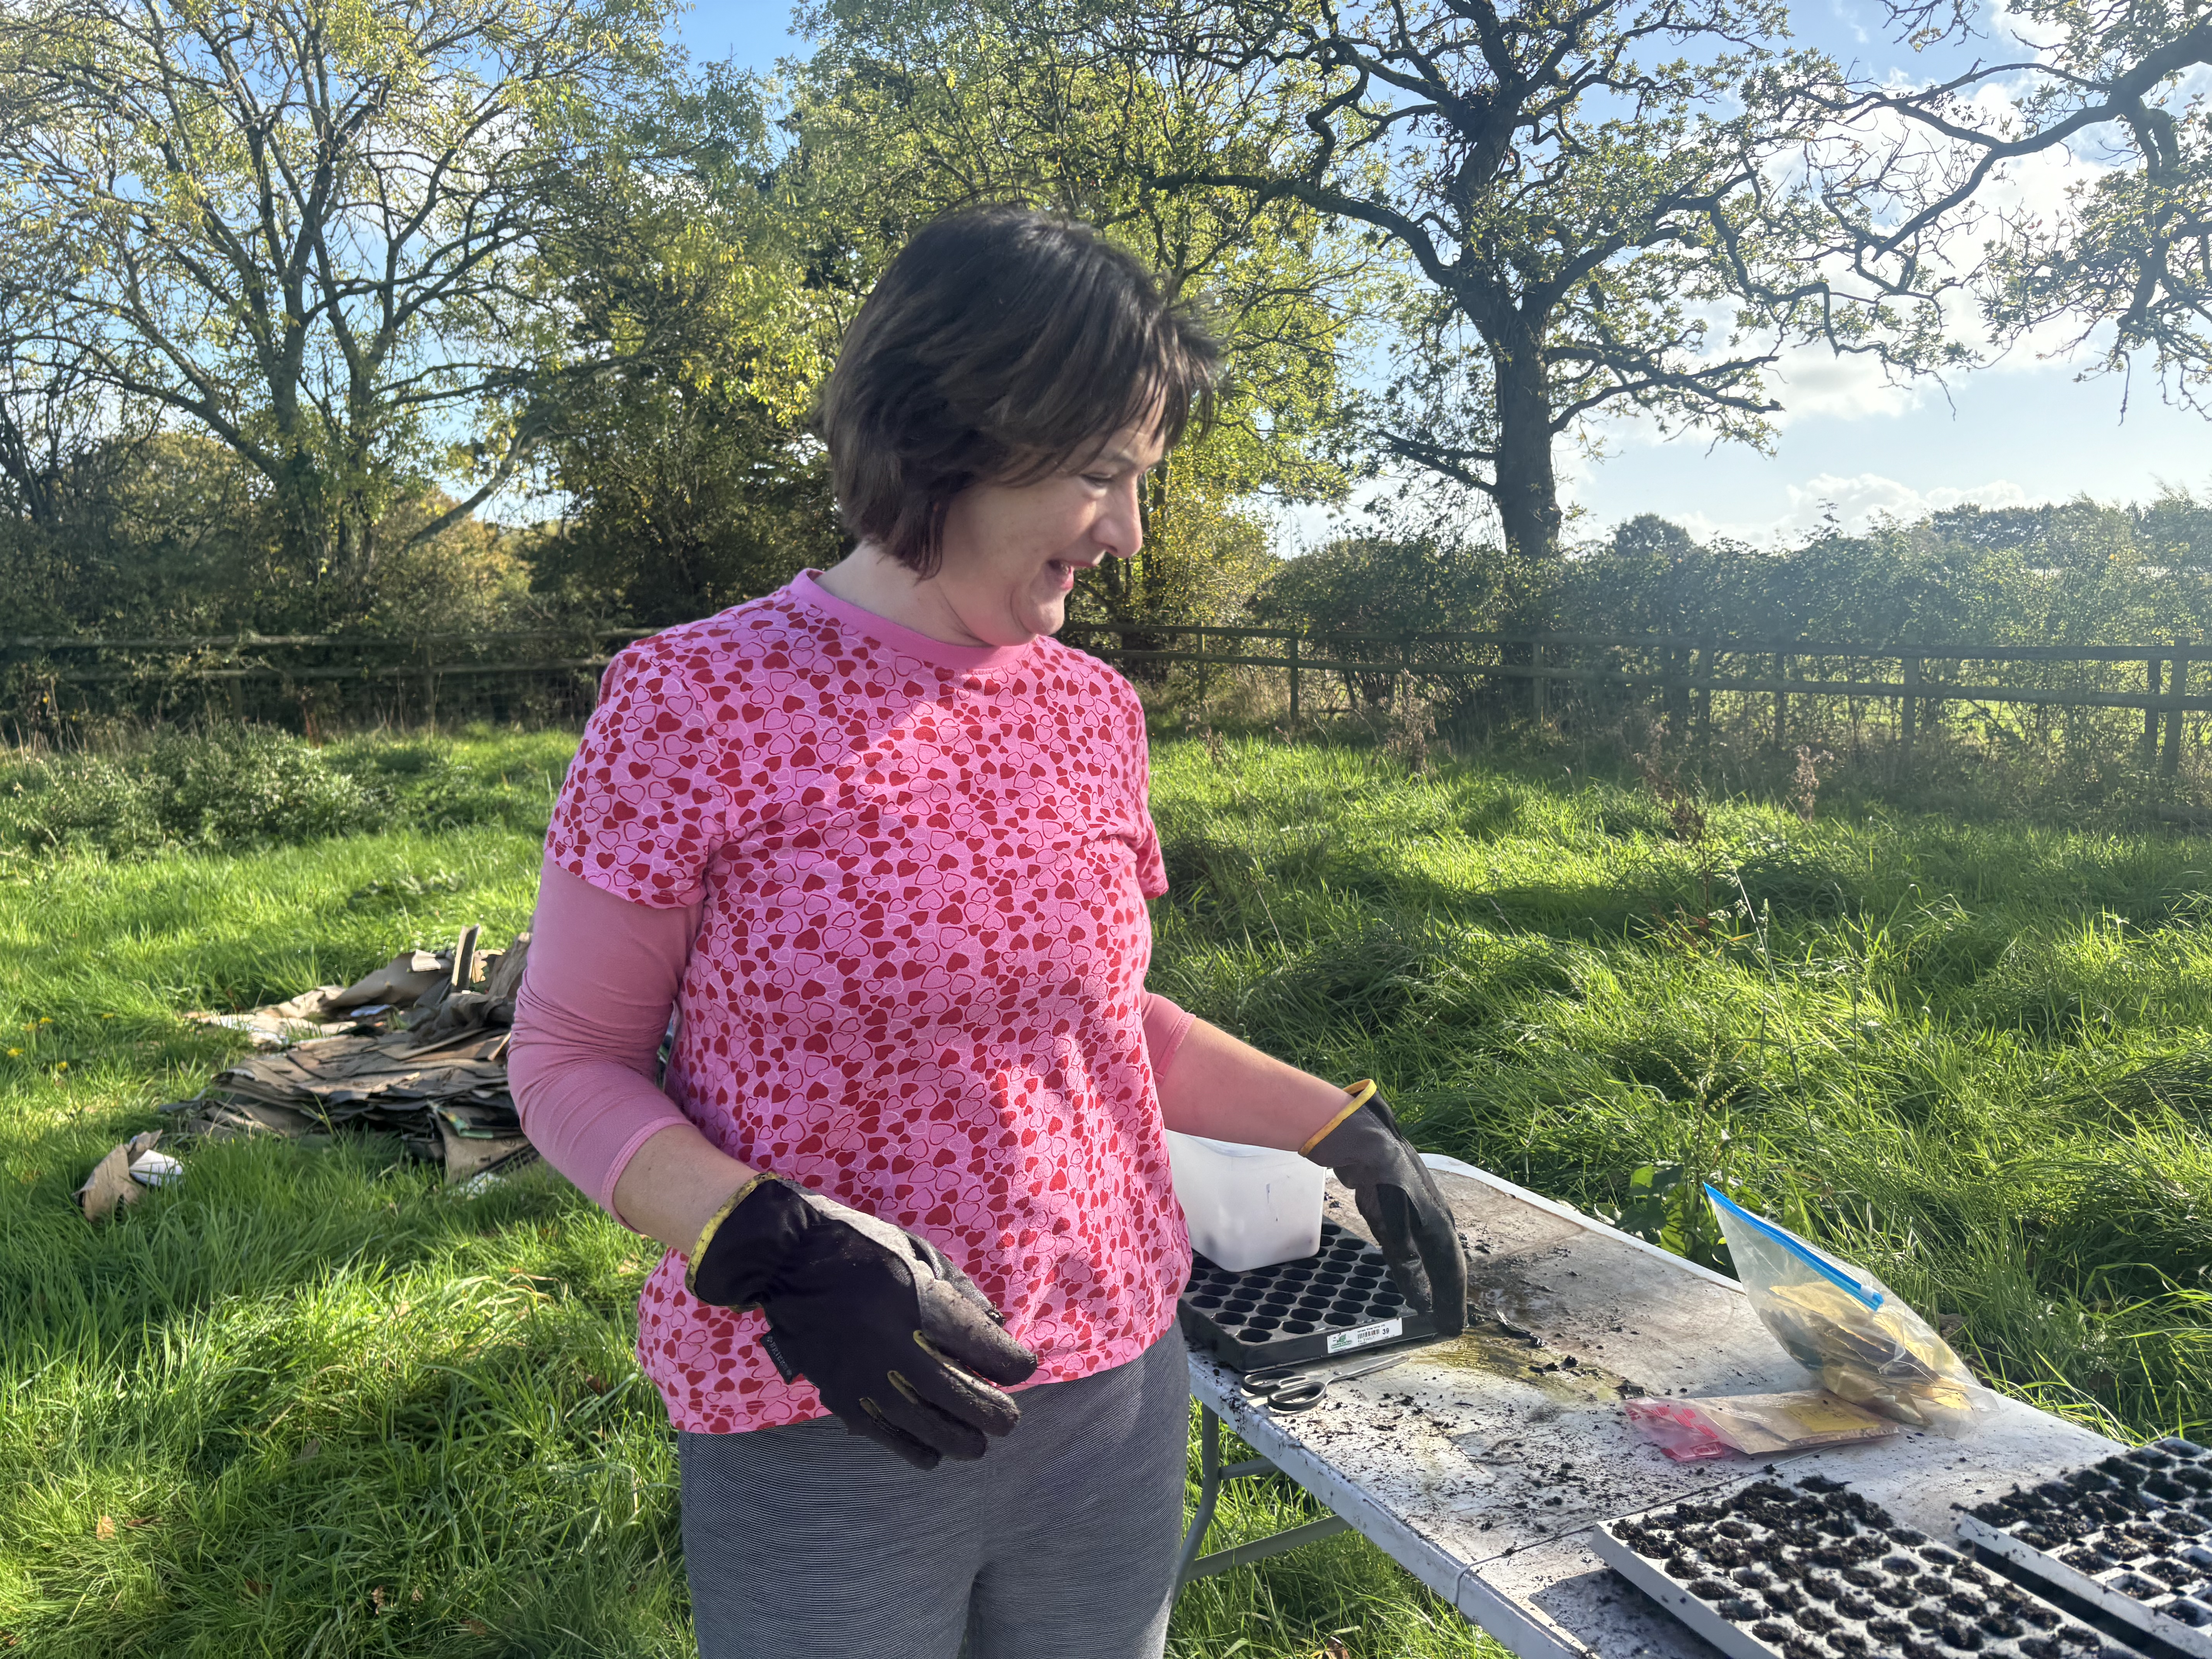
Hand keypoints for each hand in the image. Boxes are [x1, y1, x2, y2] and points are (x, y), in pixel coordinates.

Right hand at [686, 1175, 1039, 1468]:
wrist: (790, 1260)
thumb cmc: (864, 1249)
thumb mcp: (921, 1254)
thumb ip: (961, 1293)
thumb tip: (996, 1332)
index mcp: (923, 1303)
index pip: (988, 1350)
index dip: (1015, 1365)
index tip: (1020, 1368)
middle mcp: (899, 1346)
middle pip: (966, 1400)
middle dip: (997, 1414)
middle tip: (1008, 1417)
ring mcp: (868, 1378)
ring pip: (931, 1430)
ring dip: (963, 1440)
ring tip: (977, 1441)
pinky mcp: (843, 1397)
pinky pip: (890, 1439)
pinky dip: (918, 1449)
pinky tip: (933, 1449)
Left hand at [1302, 1083, 1467, 1335]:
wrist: (1366, 1141)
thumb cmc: (1381, 1181)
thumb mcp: (1391, 1225)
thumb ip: (1405, 1262)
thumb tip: (1421, 1299)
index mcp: (1439, 1227)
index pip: (1452, 1272)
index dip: (1453, 1302)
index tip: (1453, 1329)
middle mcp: (1438, 1220)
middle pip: (1448, 1264)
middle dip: (1451, 1294)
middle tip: (1450, 1321)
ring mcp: (1424, 1211)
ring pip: (1435, 1252)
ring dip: (1437, 1278)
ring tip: (1437, 1300)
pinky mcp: (1406, 1206)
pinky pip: (1419, 1241)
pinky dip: (1420, 1261)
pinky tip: (1412, 1268)